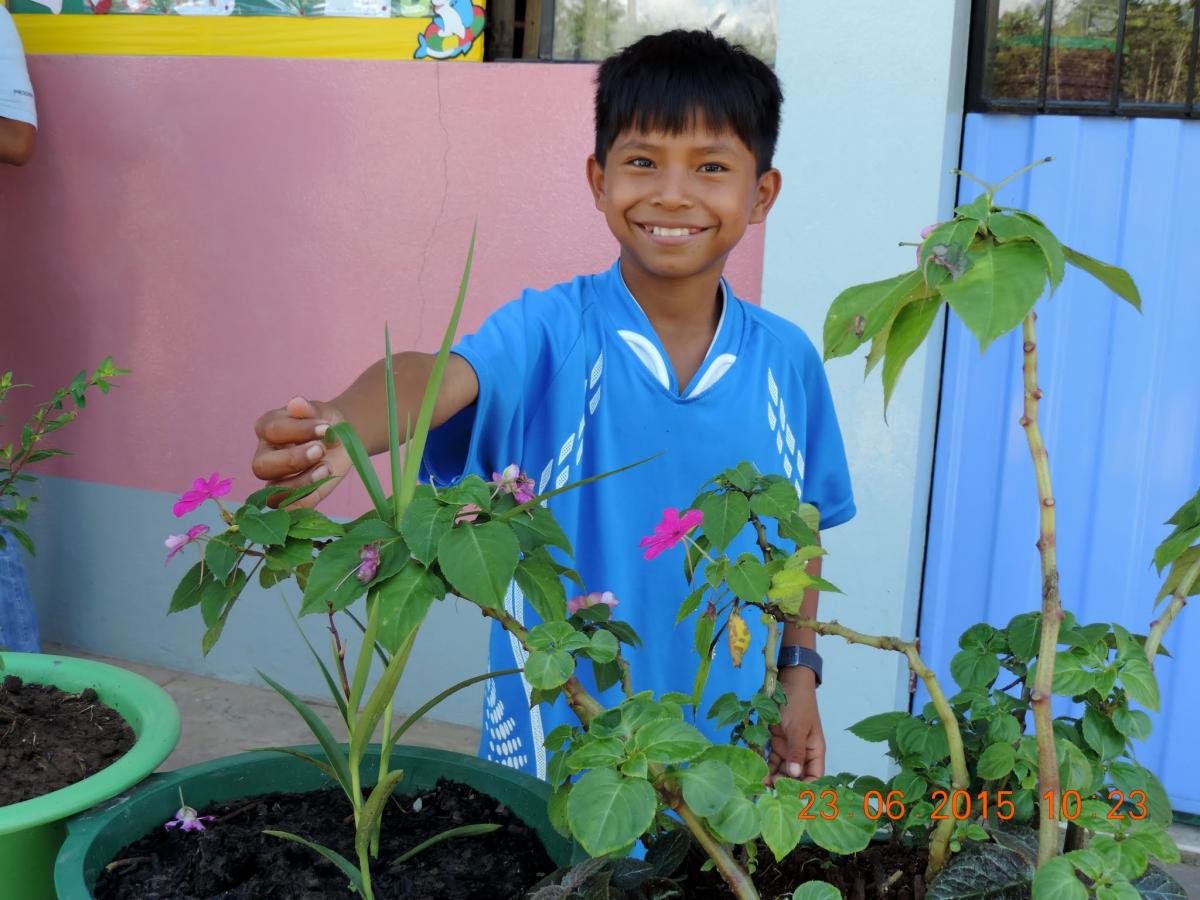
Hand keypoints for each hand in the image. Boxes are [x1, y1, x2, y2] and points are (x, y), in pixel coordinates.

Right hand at [251, 396, 348, 508]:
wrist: (342, 440)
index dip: (298, 430)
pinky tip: (320, 489)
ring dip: (301, 483)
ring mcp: (277, 480)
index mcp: (267, 429)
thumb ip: (308, 409)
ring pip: (273, 492)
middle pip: (261, 467)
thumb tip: (296, 402)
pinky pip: (288, 509)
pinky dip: (302, 503)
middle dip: (292, 460)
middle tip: (320, 450)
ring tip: (327, 467)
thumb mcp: (321, 412)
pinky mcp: (293, 497)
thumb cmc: (325, 423)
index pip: (271, 431)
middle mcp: (265, 456)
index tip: (324, 427)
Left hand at [766, 665, 824, 784]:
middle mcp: (802, 753)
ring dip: (772, 777)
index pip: (814, 777)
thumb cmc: (800, 704)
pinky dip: (764, 766)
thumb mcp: (799, 728)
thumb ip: (796, 751)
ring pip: (781, 770)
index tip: (790, 797)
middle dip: (783, 785)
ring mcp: (788, 749)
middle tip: (768, 792)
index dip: (805, 789)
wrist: (789, 682)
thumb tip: (794, 774)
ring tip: (759, 785)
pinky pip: (770, 759)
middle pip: (795, 776)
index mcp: (814, 751)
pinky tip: (755, 772)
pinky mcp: (776, 743)